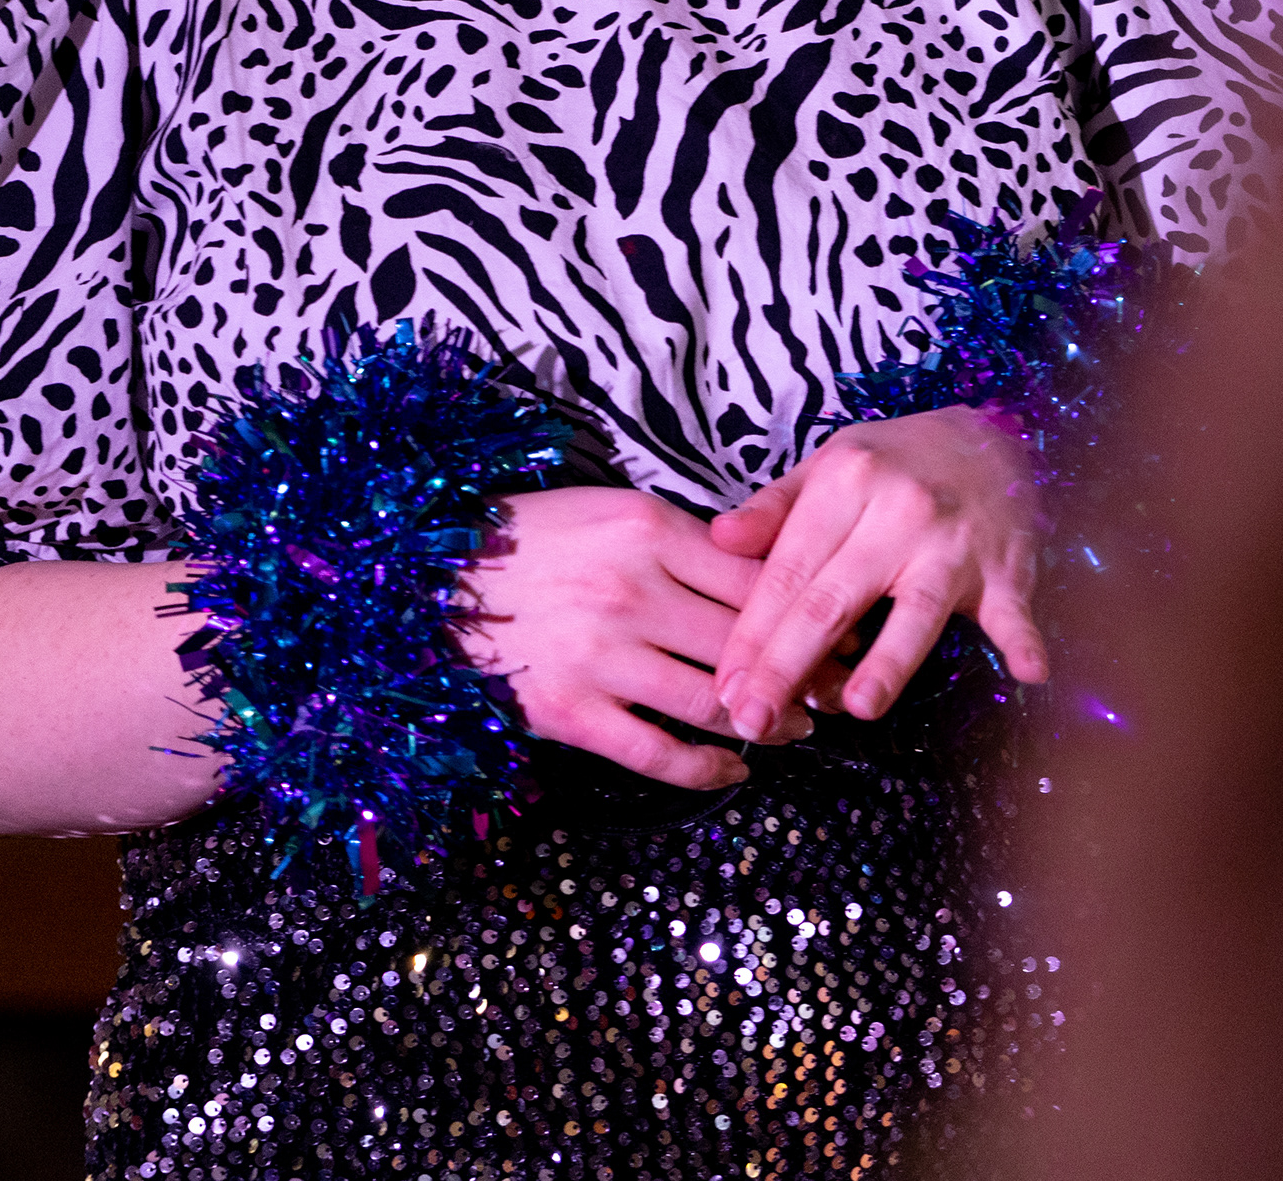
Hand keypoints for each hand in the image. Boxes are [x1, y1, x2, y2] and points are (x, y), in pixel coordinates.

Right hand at [460, 485, 833, 792]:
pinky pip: (657, 752)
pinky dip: (708, 769)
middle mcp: (632, 593)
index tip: (850, 630)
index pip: (757, 578)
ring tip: (799, 727)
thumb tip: (765, 573)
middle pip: (747, 642)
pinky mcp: (570, 712)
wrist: (432, 581)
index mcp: (649, 532)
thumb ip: (687, 542)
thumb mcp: (614, 513)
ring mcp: (601, 657)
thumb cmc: (534, 540)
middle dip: (807, 672)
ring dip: (768, 721)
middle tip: (841, 688)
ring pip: (713, 699)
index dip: (812, 611)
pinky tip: (736, 769)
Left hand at [704, 406, 1049, 740]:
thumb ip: (773, 509)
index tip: (724, 688)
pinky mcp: (1007, 567)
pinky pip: (1014, 608)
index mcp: (846, 482)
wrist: (991, 436)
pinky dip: (1024, 639)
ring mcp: (955, 542)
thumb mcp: (827, 466)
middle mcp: (898, 511)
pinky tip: (1029, 671)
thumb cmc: (894, 464)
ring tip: (854, 707)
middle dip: (787, 665)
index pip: (787, 572)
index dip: (752, 634)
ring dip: (889, 662)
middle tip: (751, 720)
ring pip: (916, 610)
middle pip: (834, 599)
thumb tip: (718, 539)